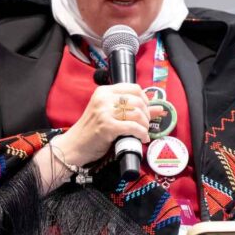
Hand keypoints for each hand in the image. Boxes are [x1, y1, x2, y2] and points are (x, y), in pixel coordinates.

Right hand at [42, 84, 161, 190]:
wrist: (74, 146)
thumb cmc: (92, 130)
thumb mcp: (111, 115)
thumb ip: (134, 109)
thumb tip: (160, 107)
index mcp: (104, 91)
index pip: (134, 88)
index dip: (145, 100)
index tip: (145, 111)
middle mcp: (104, 98)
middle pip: (138, 100)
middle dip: (146, 115)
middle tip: (145, 125)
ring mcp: (105, 112)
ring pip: (137, 113)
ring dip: (145, 125)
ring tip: (143, 132)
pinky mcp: (107, 126)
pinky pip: (133, 127)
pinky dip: (142, 134)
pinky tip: (142, 139)